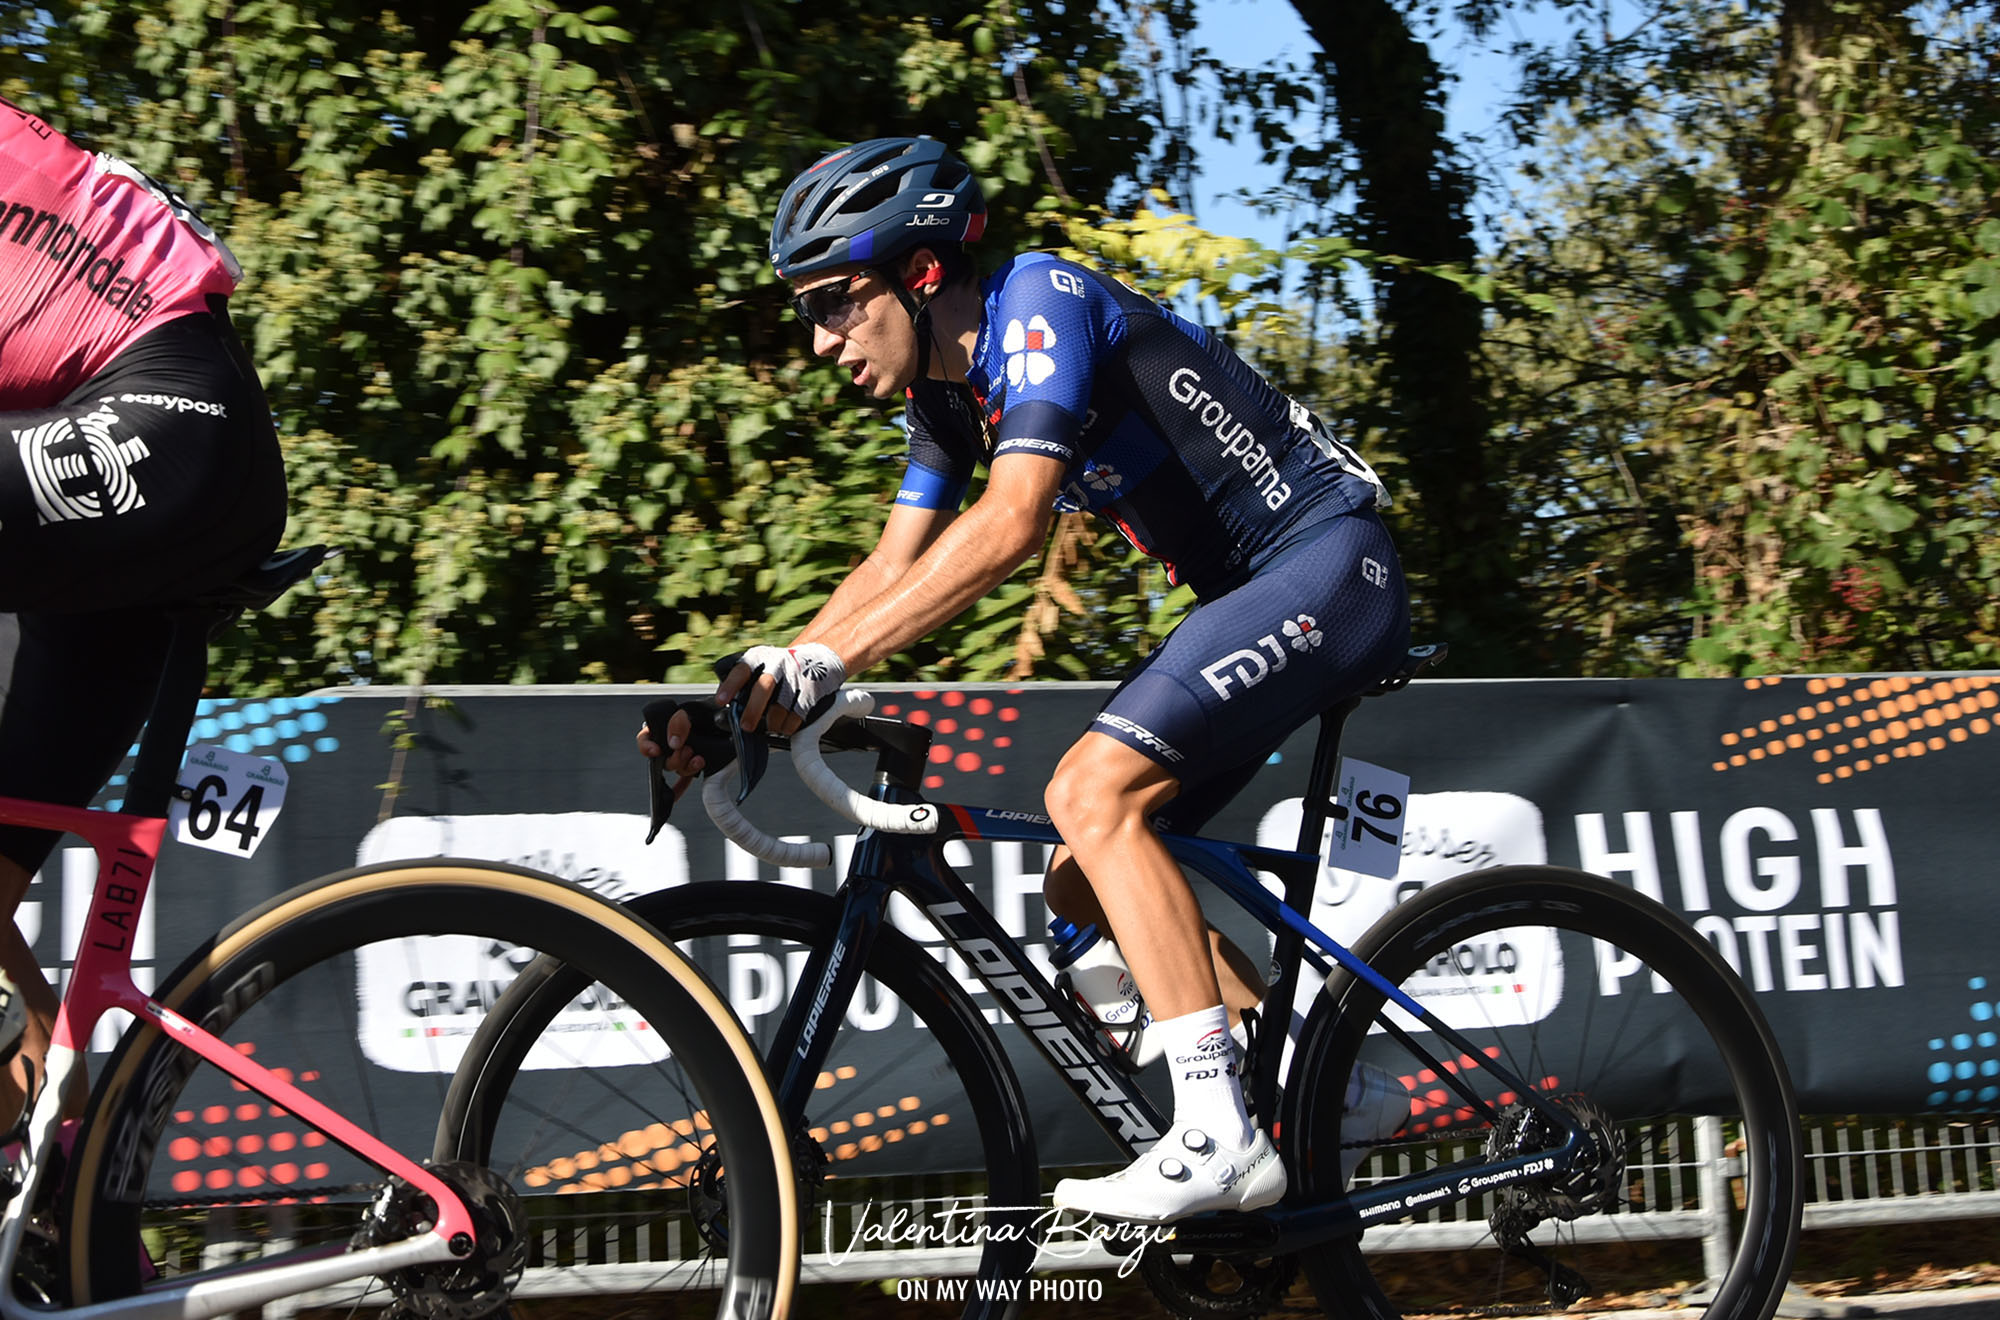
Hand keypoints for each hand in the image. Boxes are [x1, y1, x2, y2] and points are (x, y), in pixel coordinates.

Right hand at [637, 701, 707, 807]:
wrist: (730, 721)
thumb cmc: (709, 712)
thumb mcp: (690, 711)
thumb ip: (678, 723)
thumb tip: (674, 743)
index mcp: (665, 726)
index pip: (646, 738)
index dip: (646, 746)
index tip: (655, 750)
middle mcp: (671, 742)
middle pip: (662, 758)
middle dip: (673, 758)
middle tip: (686, 751)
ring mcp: (682, 755)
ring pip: (676, 769)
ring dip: (685, 767)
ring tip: (697, 759)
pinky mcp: (693, 765)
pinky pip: (682, 780)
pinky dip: (679, 788)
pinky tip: (675, 795)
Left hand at [724, 642, 846, 733]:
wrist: (816, 659)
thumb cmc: (778, 669)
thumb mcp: (759, 665)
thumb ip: (742, 682)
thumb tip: (724, 706)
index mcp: (759, 658)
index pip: (741, 670)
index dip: (730, 686)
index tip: (721, 701)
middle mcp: (778, 664)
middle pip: (764, 687)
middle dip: (753, 710)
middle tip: (746, 726)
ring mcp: (796, 677)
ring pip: (781, 707)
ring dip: (772, 723)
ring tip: (770, 726)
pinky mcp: (811, 690)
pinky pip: (796, 716)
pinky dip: (787, 726)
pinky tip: (783, 725)